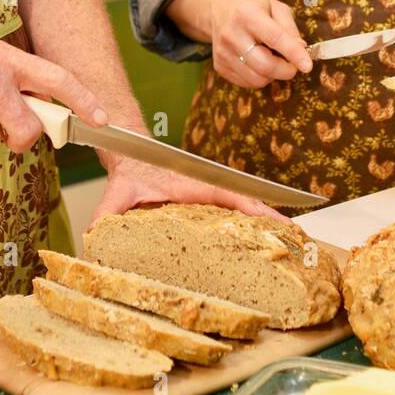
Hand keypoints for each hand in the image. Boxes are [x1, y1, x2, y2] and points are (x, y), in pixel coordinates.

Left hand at [91, 155, 288, 224]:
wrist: (132, 154)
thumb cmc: (131, 170)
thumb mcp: (119, 191)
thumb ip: (107, 210)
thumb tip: (95, 233)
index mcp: (194, 185)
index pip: (230, 196)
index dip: (255, 207)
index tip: (277, 219)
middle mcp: (207, 190)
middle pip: (247, 203)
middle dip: (274, 218)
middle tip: (300, 236)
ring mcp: (210, 196)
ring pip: (245, 208)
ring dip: (268, 221)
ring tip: (293, 240)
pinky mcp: (208, 203)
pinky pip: (236, 212)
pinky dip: (255, 222)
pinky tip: (268, 237)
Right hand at [202, 0, 312, 87]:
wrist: (218, 9)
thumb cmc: (253, 6)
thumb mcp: (275, 6)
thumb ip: (289, 27)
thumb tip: (302, 49)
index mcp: (247, 14)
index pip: (274, 38)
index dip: (294, 54)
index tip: (308, 65)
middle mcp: (231, 34)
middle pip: (264, 65)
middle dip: (286, 70)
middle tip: (293, 65)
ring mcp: (223, 52)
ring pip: (256, 79)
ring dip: (273, 75)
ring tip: (274, 60)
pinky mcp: (219, 65)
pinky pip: (247, 83)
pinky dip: (260, 78)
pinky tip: (259, 62)